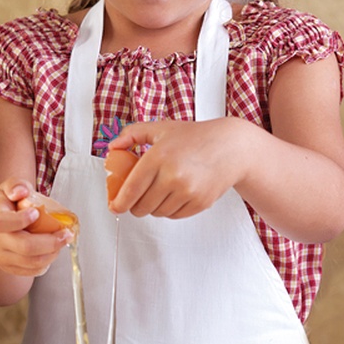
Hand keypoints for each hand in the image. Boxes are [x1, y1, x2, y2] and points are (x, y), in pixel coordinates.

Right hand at [0, 179, 73, 276]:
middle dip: (50, 242)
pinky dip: (47, 262)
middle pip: (24, 247)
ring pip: (32, 262)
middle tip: (66, 234)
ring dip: (53, 252)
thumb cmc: (3, 207)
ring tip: (62, 240)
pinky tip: (52, 250)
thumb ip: (15, 185)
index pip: (3, 223)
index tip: (37, 212)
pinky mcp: (11, 268)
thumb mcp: (6, 189)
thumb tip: (22, 192)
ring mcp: (3, 257)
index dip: (21, 219)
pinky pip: (33, 271)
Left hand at [107, 118, 250, 218]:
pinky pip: (174, 215)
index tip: (114, 206)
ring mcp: (188, 191)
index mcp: (158, 157)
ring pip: (157, 212)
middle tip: (134, 199)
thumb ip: (132, 134)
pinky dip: (168, 210)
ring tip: (156, 192)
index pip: (131, 189)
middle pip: (142, 206)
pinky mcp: (200, 202)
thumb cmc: (195, 137)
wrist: (230, 147)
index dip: (119, 203)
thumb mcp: (160, 128)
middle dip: (134, 206)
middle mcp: (173, 176)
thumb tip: (112, 148)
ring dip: (151, 207)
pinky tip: (172, 195)